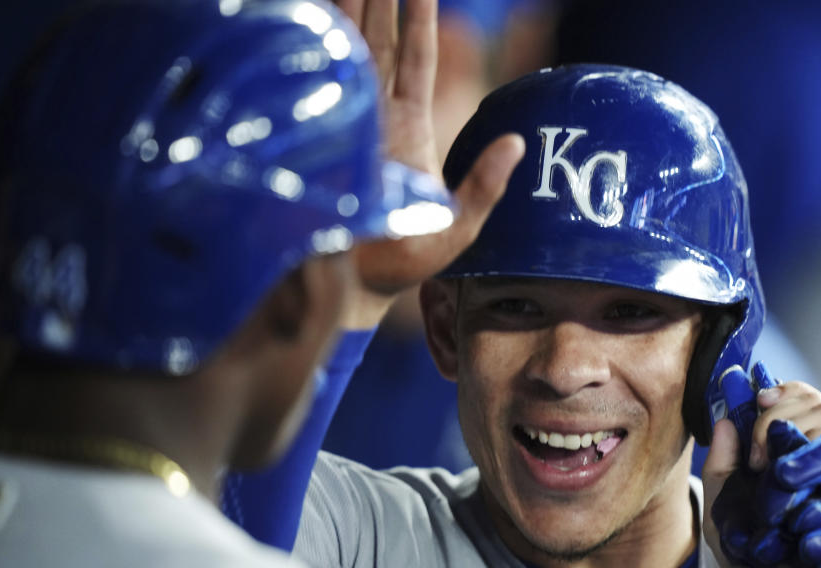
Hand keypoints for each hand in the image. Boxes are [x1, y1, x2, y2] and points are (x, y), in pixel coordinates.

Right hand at [338, 0, 524, 327]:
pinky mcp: (314, 136)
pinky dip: (309, 44)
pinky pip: (312, 81)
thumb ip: (484, 187)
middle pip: (374, 39)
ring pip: (342, 49)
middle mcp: (373, 115)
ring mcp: (341, 121)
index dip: (418, 18)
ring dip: (341, 8)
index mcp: (408, 125)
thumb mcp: (457, 227)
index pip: (415, 57)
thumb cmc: (405, 263)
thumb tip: (517, 144)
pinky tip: (303, 16)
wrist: (352, 287)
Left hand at [703, 366, 820, 567]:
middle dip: (782, 420)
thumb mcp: (721, 506)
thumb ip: (720, 464)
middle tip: (758, 457)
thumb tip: (725, 420)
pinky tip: (796, 486)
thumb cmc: (748, 547)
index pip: (802, 398)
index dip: (785, 392)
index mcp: (793, 447)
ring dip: (803, 446)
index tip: (759, 400)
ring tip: (777, 475)